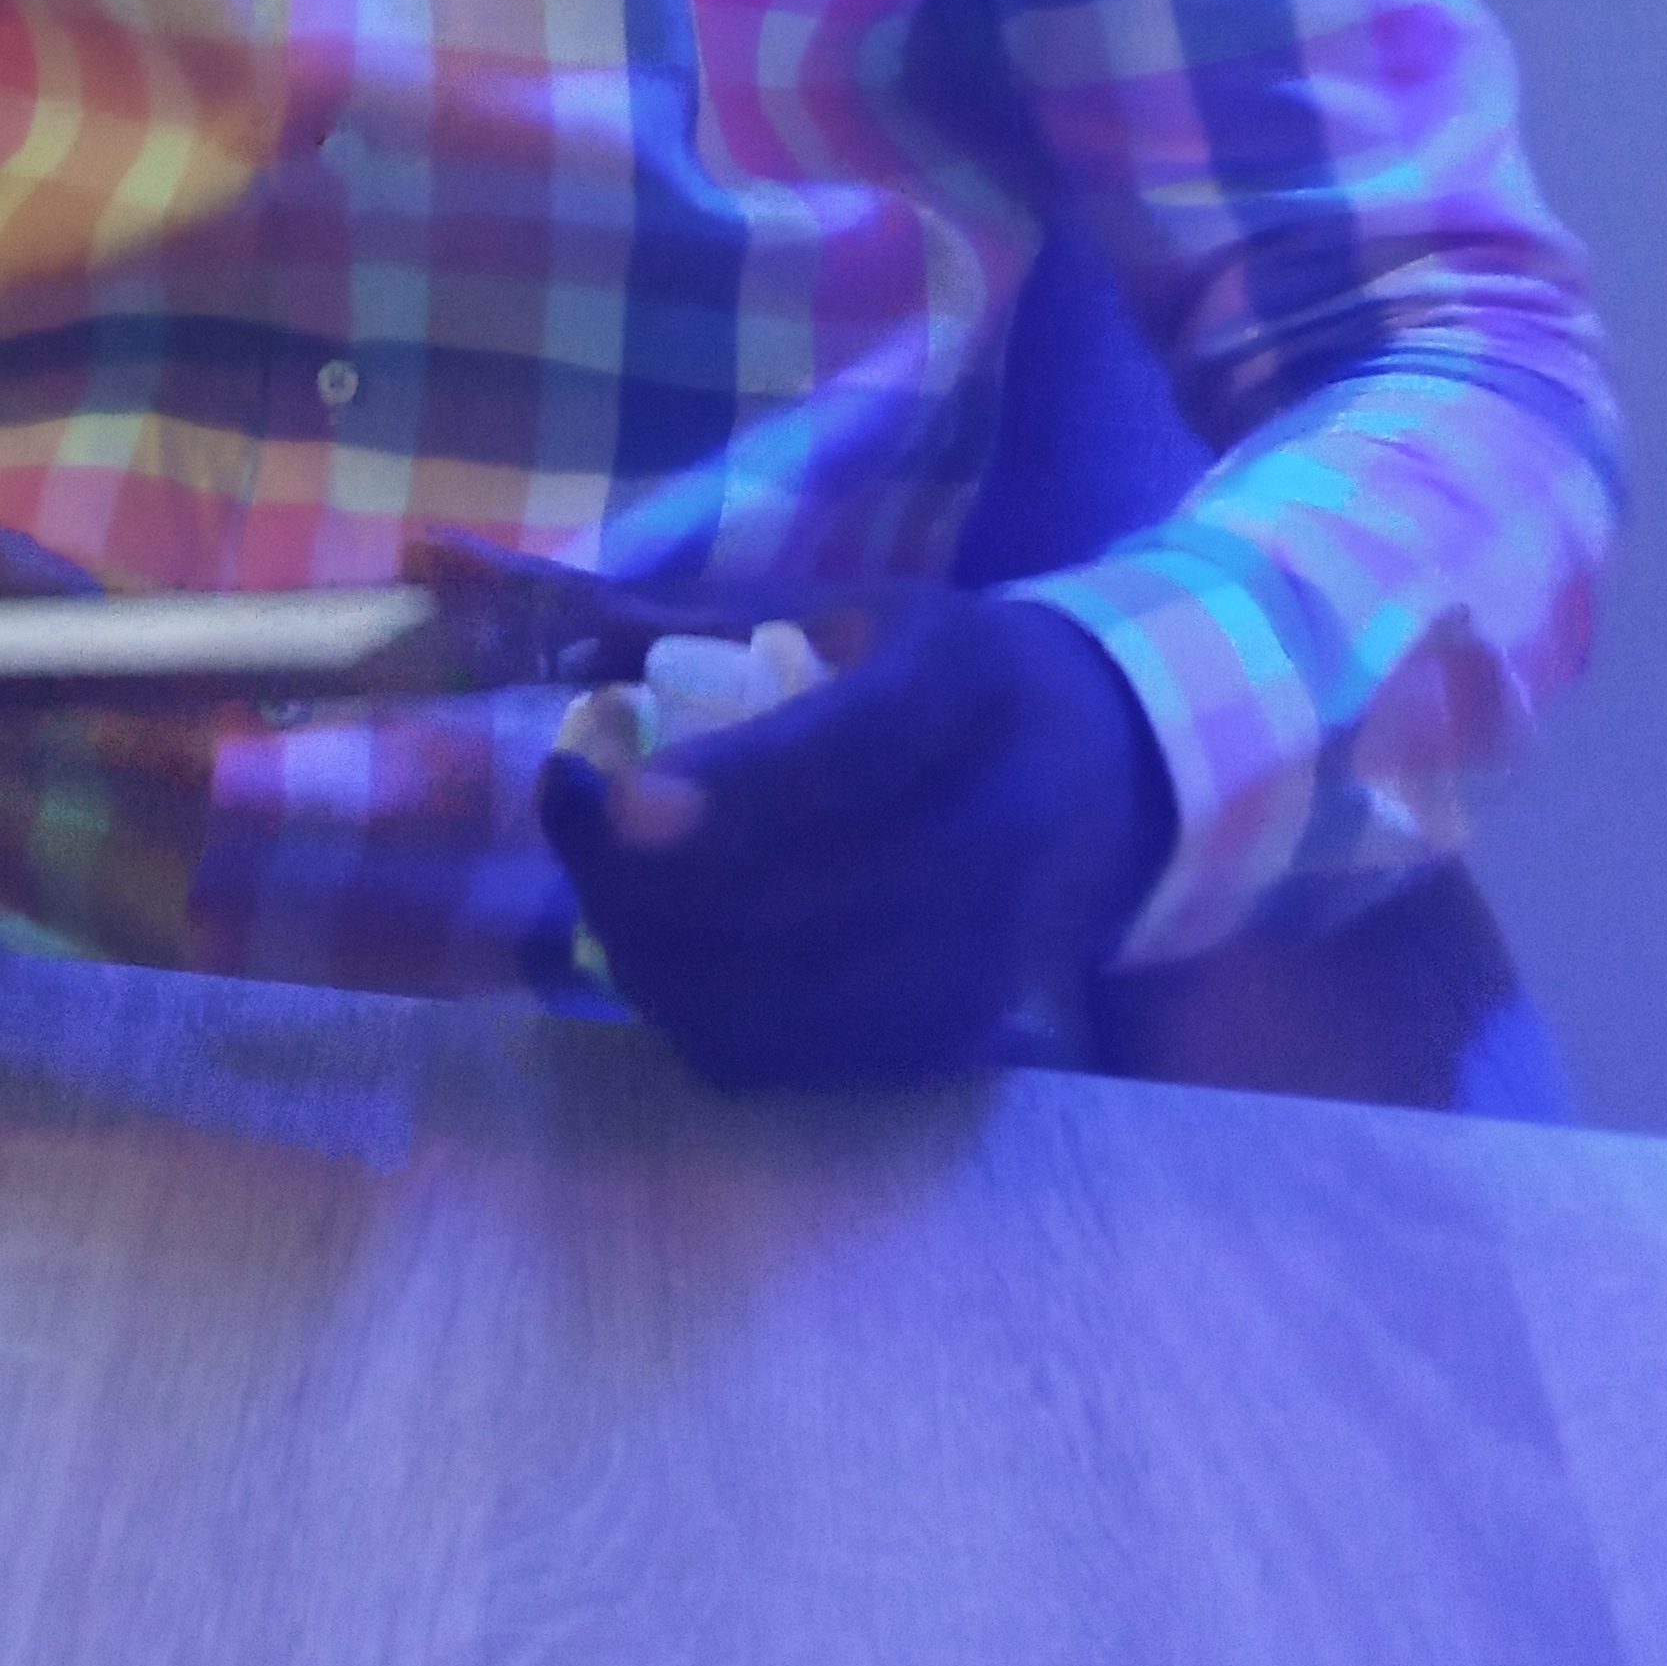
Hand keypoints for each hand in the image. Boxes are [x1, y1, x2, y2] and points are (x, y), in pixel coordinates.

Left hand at [536, 588, 1173, 1089]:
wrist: (1097, 774)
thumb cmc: (938, 676)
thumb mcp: (853, 607)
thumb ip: (708, 618)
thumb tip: (569, 651)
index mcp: (972, 682)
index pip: (858, 751)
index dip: (735, 789)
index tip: (617, 797)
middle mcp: (1002, 825)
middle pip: (813, 893)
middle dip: (657, 878)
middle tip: (573, 818)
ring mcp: (988, 949)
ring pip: (792, 996)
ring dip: (661, 953)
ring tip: (601, 882)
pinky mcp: (954, 1034)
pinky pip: (800, 1059)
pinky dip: (704, 1013)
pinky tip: (661, 948)